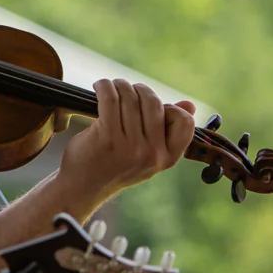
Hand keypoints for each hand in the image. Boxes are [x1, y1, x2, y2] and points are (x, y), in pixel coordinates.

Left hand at [57, 81, 194, 205]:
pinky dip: (105, 86)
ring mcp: (130, 147)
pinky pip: (110, 99)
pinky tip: (100, 87)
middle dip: (139, 89)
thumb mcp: (146, 155)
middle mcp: (151, 154)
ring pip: (130, 98)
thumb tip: (190, 105)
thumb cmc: (114, 166)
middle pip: (154, 103)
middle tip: (126, 89)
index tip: (154, 106)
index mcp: (166, 159)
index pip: (185, 123)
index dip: (171, 108)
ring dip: (119, 85)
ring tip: (111, 87)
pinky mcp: (107, 138)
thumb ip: (167, 131)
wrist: (82, 187)